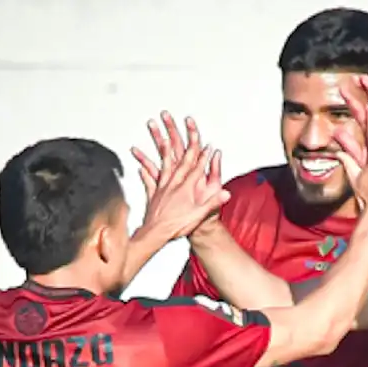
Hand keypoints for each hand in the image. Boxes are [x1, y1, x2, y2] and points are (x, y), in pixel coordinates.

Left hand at [129, 114, 228, 244]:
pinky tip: (141, 166)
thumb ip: (213, 202)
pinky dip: (146, 171)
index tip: (208, 146)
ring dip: (164, 149)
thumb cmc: (177, 226)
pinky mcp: (153, 194)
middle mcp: (173, 184)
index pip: (198, 168)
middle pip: (181, 160)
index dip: (204, 157)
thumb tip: (226, 193)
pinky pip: (149, 179)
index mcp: (186, 188)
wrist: (156, 234)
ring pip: (164, 164)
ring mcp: (162, 187)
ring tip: (162, 137)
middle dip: (185, 143)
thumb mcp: (199, 215)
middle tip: (185, 131)